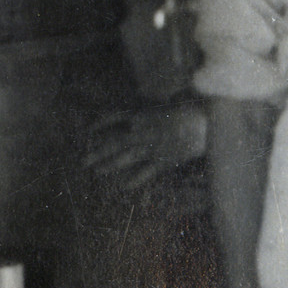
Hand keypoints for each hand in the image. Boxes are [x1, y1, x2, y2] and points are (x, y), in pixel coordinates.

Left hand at [83, 100, 207, 192]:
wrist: (204, 121)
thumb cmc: (190, 106)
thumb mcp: (169, 101)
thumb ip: (155, 105)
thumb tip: (147, 104)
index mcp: (141, 115)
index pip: (113, 118)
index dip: (100, 123)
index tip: (88, 129)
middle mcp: (141, 132)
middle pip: (113, 143)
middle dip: (97, 153)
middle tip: (83, 161)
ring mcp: (150, 148)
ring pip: (124, 159)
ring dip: (109, 165)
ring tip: (97, 171)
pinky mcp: (163, 161)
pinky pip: (144, 172)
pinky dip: (134, 180)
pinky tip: (124, 186)